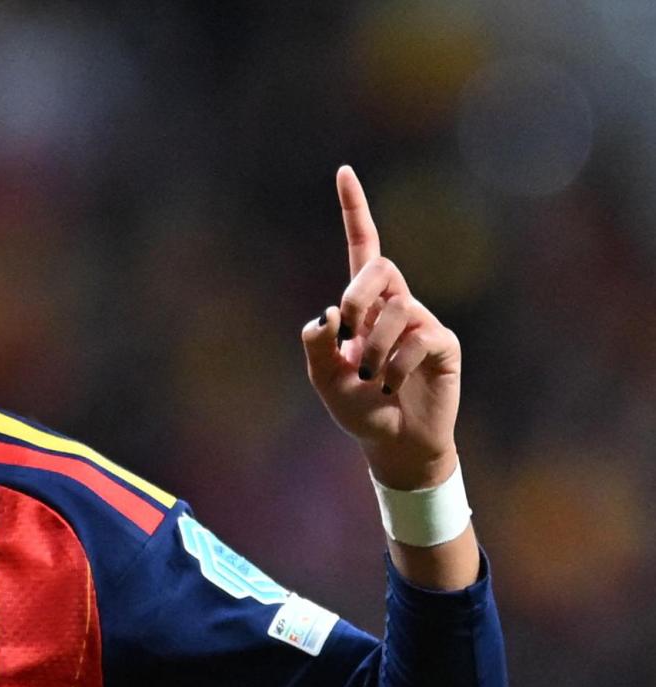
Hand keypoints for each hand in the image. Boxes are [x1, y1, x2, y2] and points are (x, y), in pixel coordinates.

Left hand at [302, 166, 460, 490]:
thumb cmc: (359, 408)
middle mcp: (395, 305)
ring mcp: (422, 322)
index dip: (354, 211)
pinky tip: (391, 385)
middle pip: (380, 267)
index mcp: (363, 306)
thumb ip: (316, 347)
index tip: (343, 171)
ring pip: (396, 309)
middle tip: (347, 336)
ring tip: (371, 378)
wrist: (394, 442)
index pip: (362, 248)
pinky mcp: (443, 345)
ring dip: (373, 347)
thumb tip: (327, 314)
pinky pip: (417, 338)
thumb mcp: (324, 379)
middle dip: (358, 295)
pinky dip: (394, 365)